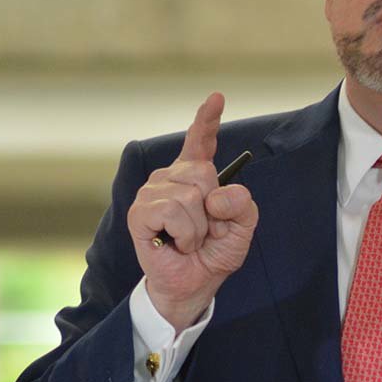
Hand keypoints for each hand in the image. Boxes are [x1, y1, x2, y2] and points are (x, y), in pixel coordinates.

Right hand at [127, 93, 258, 332]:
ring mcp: (152, 192)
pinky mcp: (139, 212)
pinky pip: (171, 210)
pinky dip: (184, 232)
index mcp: (195, 176)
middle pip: (202, 172)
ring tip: (189, 239)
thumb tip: (218, 194)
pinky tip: (175, 243)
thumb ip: (242, 205)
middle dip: (213, 208)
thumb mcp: (242, 227)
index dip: (207, 119)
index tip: (217, 97)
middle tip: (204, 230)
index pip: (200, 141)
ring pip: (188, 195)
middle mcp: (170, 178)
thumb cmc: (213, 253)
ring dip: (198, 226)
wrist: (193, 284)